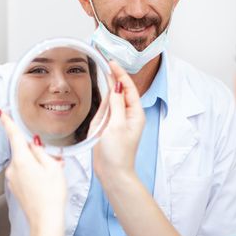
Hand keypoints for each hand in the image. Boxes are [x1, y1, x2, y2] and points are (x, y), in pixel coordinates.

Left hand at [0, 109, 66, 227]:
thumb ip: (41, 151)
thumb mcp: (52, 167)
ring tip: (53, 175)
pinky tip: (46, 182)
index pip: (13, 135)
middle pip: (23, 150)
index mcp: (21, 159)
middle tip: (54, 162)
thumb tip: (33, 142)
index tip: (0, 112)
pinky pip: (24, 173)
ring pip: (25, 163)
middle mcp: (13, 168)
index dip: (7, 122)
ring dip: (37, 164)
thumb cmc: (51, 194)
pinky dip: (34, 173)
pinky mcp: (15, 188)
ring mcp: (12, 179)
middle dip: (37, 152)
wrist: (45, 221)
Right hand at [92, 61, 145, 180]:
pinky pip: (105, 109)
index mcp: (135, 114)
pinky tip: (100, 94)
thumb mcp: (116, 126)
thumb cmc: (118, 153)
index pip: (128, 88)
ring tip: (103, 71)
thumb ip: (115, 105)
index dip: (120, 74)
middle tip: (104, 61)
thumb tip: (115, 86)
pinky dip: (102, 101)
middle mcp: (128, 115)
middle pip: (121, 91)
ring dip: (108, 88)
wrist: (113, 173)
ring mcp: (118, 121)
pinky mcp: (108, 127)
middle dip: (114, 76)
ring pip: (112, 99)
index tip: (111, 62)